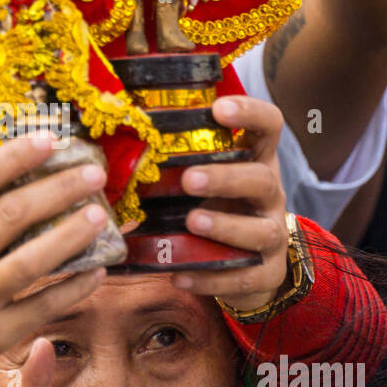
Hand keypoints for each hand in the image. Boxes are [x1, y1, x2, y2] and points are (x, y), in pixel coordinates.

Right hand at [0, 134, 114, 386]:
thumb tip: (13, 171)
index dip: (15, 156)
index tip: (50, 140)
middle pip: (12, 214)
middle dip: (59, 187)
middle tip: (93, 173)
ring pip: (33, 259)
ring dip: (74, 233)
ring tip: (99, 215)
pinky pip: (44, 305)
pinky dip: (75, 286)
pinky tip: (97, 270)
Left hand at [176, 96, 289, 310]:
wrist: (251, 267)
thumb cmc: (216, 209)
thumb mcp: (203, 181)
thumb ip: (174, 165)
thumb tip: (114, 148)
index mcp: (256, 162)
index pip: (268, 127)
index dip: (250, 114)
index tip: (219, 108)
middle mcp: (270, 195)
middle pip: (262, 180)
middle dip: (226, 178)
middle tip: (188, 179)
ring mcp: (273, 234)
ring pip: (260, 231)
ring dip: (224, 226)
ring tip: (192, 222)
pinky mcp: (267, 273)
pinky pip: (244, 277)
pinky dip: (211, 278)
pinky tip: (181, 276)